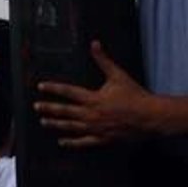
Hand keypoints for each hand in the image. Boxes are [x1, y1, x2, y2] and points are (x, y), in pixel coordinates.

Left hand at [35, 41, 158, 147]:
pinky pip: (84, 142)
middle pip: (65, 111)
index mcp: (93, 98)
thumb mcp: (117, 75)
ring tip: (43, 122)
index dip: (53, 88)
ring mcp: (97, 128)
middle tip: (36, 106)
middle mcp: (92, 114)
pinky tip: (62, 141)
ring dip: (56, 124)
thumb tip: (94, 43)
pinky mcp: (103, 139)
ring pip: (71, 127)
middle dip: (49, 108)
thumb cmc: (135, 95)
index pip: (68, 92)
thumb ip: (103, 60)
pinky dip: (72, 142)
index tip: (41, 86)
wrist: (151, 117)